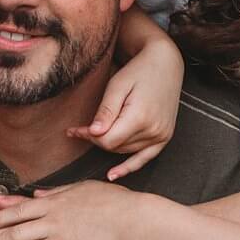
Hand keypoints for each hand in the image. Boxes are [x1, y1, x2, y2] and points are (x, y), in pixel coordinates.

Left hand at [68, 39, 181, 180]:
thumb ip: (106, 111)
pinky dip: (129, 167)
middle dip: (95, 139)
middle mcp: (154, 131)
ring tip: (93, 135)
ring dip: (109, 145)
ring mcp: (161, 136)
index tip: (73, 129)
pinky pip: (145, 159)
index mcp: (141, 118)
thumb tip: (94, 133)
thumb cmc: (138, 71)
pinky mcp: (164, 137)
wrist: (165, 64)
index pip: (106, 140)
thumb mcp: (117, 86)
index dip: (88, 136)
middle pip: (115, 147)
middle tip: (79, 129)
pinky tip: (113, 175)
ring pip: (125, 151)